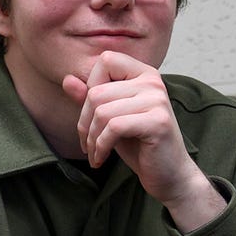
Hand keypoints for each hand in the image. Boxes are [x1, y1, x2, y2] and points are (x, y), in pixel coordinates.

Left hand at [62, 52, 225, 229]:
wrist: (169, 175)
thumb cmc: (140, 146)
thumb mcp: (111, 118)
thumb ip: (91, 98)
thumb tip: (67, 80)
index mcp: (144, 73)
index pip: (105, 60)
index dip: (91, 87)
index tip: (92, 115)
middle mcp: (153, 81)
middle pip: (97, 92)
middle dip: (84, 122)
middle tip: (87, 143)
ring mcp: (158, 100)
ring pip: (103, 112)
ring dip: (91, 138)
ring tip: (94, 153)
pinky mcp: (158, 121)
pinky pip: (114, 127)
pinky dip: (101, 146)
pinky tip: (101, 158)